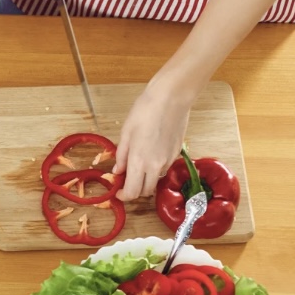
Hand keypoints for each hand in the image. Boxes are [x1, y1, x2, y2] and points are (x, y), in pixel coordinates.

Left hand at [113, 79, 193, 200]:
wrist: (171, 98)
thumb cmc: (145, 111)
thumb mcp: (125, 133)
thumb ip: (121, 156)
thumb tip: (117, 171)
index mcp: (139, 161)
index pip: (132, 192)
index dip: (124, 196)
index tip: (118, 192)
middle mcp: (155, 165)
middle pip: (145, 191)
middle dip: (135, 190)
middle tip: (126, 180)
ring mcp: (168, 161)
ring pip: (156, 181)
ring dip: (146, 180)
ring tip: (137, 166)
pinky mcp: (177, 154)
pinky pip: (164, 169)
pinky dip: (155, 169)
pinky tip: (150, 155)